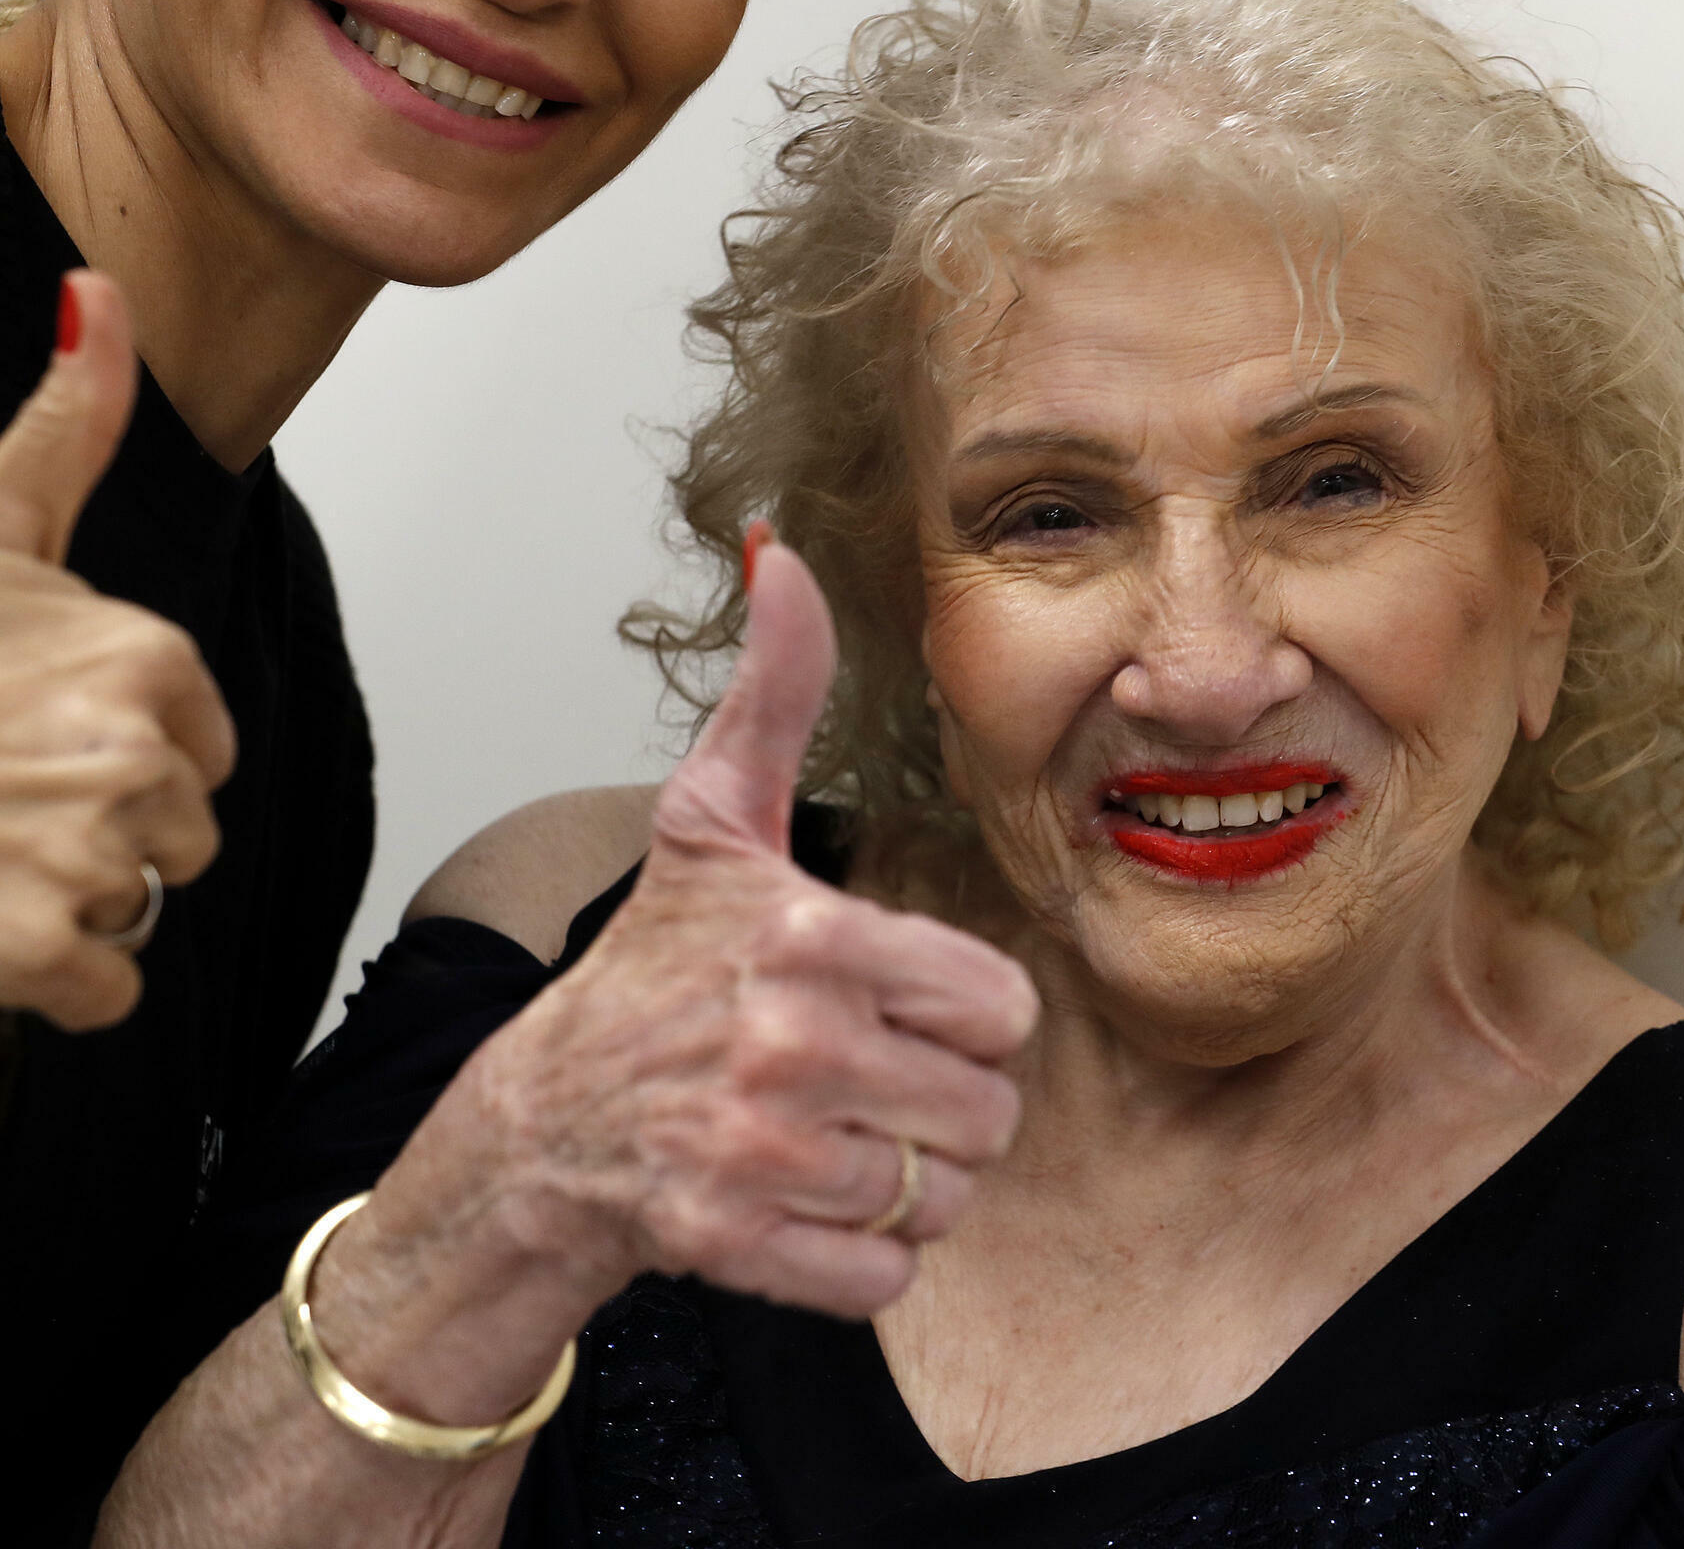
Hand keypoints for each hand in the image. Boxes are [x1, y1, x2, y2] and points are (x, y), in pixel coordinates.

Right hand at [0, 272, 233, 1028]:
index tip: (24, 731)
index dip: (118, 754)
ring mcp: (90, 852)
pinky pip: (110, 990)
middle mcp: (136, 750)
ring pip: (142, 908)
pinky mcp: (42, 949)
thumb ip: (69, 426)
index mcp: (147, 657)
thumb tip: (105, 298)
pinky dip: (47, 982)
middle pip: (183, 835)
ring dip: (66, 900)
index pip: (201, 750)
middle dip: (98, 829)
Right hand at [381, 533, 1037, 1343]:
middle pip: (989, 1112)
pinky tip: (805, 1204)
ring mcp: (756, 1155)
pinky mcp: (734, 1247)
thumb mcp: (712, 822)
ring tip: (831, 1140)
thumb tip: (783, 553)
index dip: (961, 1014)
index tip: (895, 1005)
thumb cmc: (646, 974)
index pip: (1002, 1006)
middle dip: (942, 1106)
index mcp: (808, 938)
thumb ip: (773, 691)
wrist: (535, 1128)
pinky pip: (887, 1275)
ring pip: (943, 1196)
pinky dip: (863, 1256)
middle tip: (864, 1081)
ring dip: (904, 1182)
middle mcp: (786, 1045)